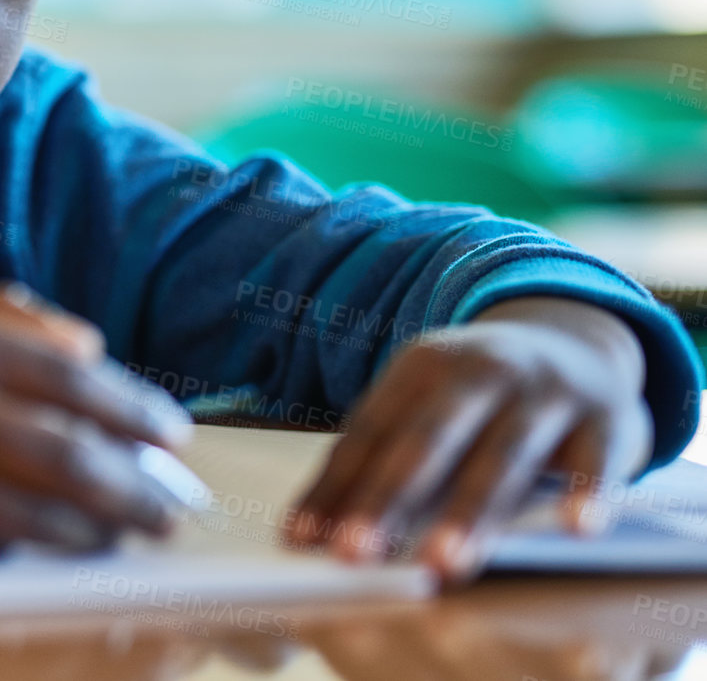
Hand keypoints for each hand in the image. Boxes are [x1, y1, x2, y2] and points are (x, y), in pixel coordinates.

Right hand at [0, 282, 194, 559]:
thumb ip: (2, 317)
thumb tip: (92, 348)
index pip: (71, 376)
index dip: (133, 409)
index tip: (168, 432)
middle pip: (71, 455)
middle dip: (138, 486)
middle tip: (170, 503)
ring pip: (40, 517)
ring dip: (99, 531)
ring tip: (126, 533)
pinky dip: (26, 550)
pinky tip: (51, 546)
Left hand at [284, 297, 651, 582]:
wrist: (575, 342)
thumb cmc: (479, 398)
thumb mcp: (428, 408)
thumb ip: (380, 462)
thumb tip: (313, 533)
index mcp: (421, 365)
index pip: (370, 430)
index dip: (336, 486)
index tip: (304, 539)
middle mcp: (480, 369)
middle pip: (427, 440)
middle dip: (388, 498)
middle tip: (356, 553)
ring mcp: (543, 389)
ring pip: (502, 454)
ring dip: (471, 512)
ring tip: (443, 564)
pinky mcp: (603, 417)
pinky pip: (594, 459)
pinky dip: (585, 492)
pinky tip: (575, 527)